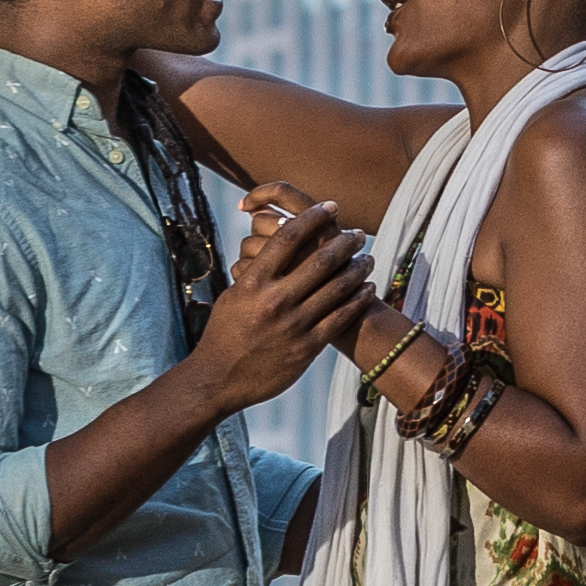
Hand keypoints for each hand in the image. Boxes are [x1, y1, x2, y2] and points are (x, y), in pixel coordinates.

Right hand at [183, 193, 375, 412]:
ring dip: (358, 269)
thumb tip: (275, 242)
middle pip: (320, 259)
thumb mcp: (233, 295)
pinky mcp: (307, 348)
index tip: (330, 207)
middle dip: (345, 242)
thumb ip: (256, 271)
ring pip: (337, 288)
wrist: (217, 379)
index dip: (313, 217)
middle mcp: (274, 300)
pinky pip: (341, 317)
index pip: (288, 237)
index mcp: (252, 282)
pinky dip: (358, 300)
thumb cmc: (224, 333)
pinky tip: (367, 288)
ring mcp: (293, 325)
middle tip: (358, 234)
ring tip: (368, 259)